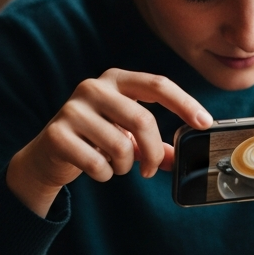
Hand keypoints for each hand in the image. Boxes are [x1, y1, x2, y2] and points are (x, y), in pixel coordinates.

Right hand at [5, 69, 212, 217]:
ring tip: (115, 166)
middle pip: (142, 119)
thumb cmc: (93, 140)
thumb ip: (153, 144)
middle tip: (151, 170)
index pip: (157, 85)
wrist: (48, 155)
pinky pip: (97, 163)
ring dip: (124, 166)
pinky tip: (96, 169)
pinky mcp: (57, 134)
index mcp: (115, 80)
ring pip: (120, 145)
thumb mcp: (126, 136)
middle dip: (153, 151)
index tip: (205, 123)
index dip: (184, 103)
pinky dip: (103, 174)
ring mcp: (72, 109)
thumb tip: (180, 158)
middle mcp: (93, 87)